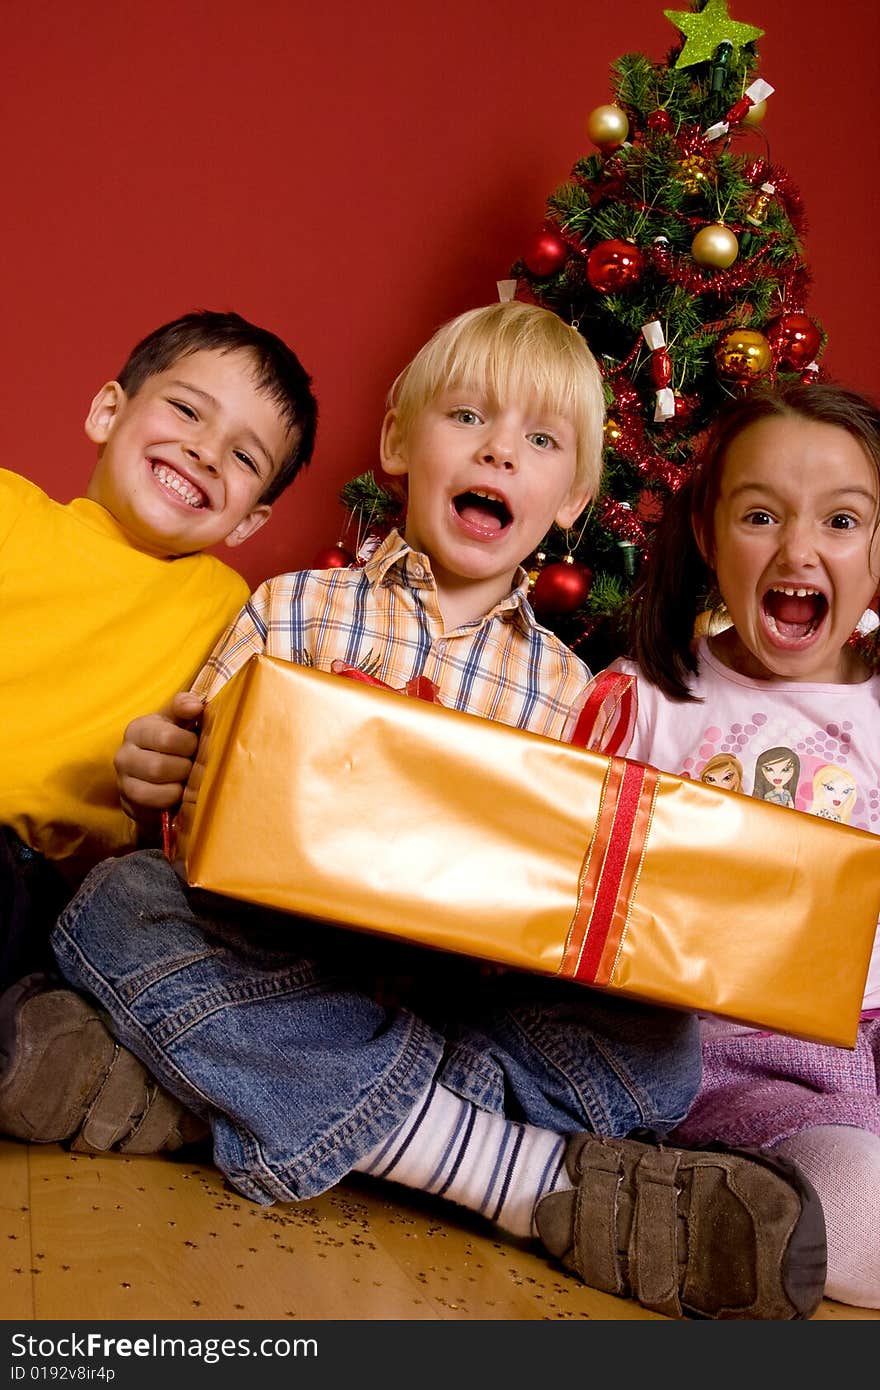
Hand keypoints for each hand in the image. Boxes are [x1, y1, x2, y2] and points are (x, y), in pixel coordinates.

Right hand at [114, 691, 204, 832]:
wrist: (160, 773)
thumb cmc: (174, 742)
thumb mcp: (179, 720)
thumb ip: (186, 707)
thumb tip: (195, 705)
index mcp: (137, 729)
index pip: (167, 738)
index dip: (189, 744)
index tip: (195, 745)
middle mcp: (123, 755)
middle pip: (159, 767)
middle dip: (184, 769)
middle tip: (192, 766)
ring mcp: (123, 782)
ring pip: (154, 791)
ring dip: (178, 788)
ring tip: (185, 781)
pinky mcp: (128, 805)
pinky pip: (151, 809)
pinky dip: (170, 803)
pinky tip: (177, 796)